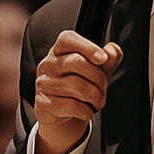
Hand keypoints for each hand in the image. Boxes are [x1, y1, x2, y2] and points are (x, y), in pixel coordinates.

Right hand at [33, 31, 121, 153]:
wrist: (64, 114)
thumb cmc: (81, 86)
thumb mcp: (98, 70)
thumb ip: (109, 58)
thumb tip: (111, 51)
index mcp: (59, 51)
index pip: (67, 39)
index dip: (87, 47)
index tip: (103, 59)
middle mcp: (47, 65)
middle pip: (77, 62)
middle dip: (98, 78)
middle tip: (104, 88)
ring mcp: (42, 84)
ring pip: (76, 86)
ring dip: (95, 97)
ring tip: (97, 102)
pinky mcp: (42, 104)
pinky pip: (70, 106)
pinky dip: (85, 111)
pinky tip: (86, 111)